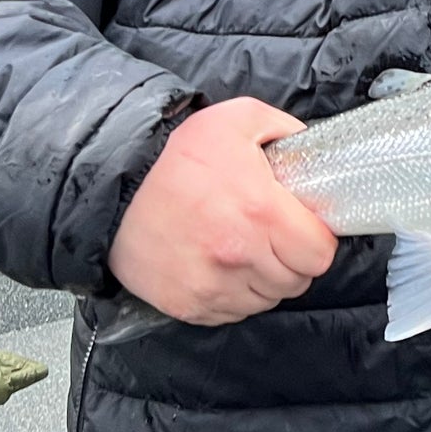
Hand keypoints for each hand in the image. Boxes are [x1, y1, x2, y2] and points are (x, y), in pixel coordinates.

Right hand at [109, 98, 337, 325]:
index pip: (319, 254)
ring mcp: (212, 286)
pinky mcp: (189, 305)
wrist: (111, 189)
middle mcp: (239, 256)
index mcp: (260, 212)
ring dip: (265, 279)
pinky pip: (233, 313)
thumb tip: (311, 149)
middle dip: (293, 259)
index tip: (303, 227)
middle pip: (297, 281)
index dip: (316, 239)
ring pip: (267, 300)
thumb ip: (285, 130)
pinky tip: (221, 266)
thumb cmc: (174, 156)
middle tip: (273, 235)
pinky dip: (235, 295)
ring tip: (244, 248)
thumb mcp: (236, 118)